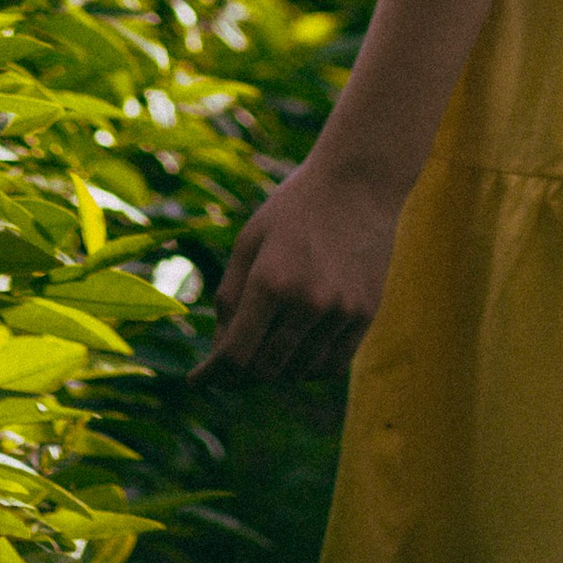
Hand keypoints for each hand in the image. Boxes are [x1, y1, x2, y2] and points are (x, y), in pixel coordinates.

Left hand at [202, 156, 402, 381]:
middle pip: (264, 369)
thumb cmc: (294, 208)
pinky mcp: (364, 314)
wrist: (360, 182)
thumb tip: (220, 348)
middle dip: (240, 374)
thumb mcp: (249, 241)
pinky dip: (308, 368)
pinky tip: (295, 354)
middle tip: (230, 364)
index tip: (197, 381)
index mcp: (270, 281)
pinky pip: (330, 365)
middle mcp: (307, 302)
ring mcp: (340, 311)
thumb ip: (229, 296)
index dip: (212, 374)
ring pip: (297, 372)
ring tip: (264, 350)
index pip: (235, 354)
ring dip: (275, 370)